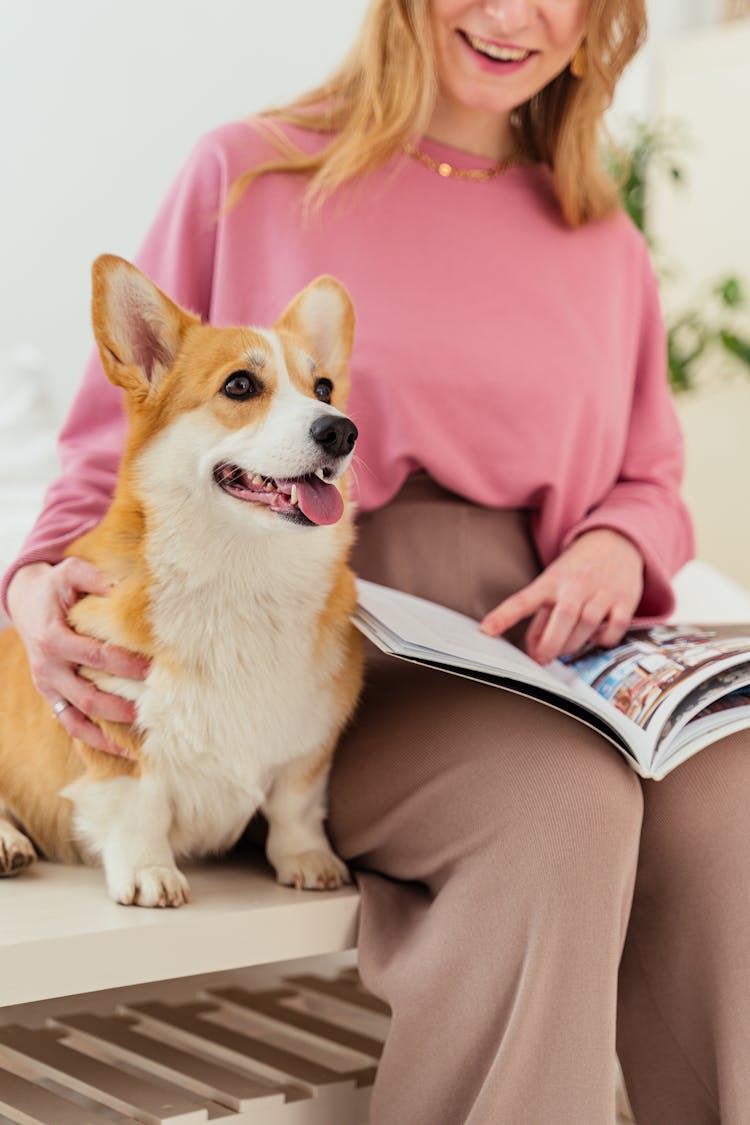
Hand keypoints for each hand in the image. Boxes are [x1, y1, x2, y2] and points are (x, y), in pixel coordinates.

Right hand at [7, 559, 149, 755]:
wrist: (24, 601)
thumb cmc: (55, 586)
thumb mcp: (71, 572)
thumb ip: (96, 578)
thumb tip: (127, 587)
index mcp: (52, 638)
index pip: (94, 657)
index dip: (124, 666)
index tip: (153, 670)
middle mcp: (47, 668)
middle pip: (87, 695)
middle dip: (121, 706)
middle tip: (153, 710)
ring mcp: (46, 686)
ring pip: (77, 718)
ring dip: (108, 733)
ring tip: (139, 744)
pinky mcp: (50, 696)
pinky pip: (70, 724)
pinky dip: (93, 739)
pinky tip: (120, 750)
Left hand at [480, 528, 643, 664]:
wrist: (615, 540)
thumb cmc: (577, 569)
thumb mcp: (553, 582)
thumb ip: (542, 616)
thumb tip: (533, 650)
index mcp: (551, 580)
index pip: (523, 600)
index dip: (503, 616)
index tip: (486, 631)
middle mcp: (576, 584)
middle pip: (563, 617)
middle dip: (550, 645)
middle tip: (541, 660)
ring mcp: (602, 591)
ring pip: (587, 626)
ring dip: (573, 645)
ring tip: (564, 649)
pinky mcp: (624, 599)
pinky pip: (614, 629)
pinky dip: (603, 641)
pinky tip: (595, 637)